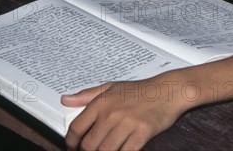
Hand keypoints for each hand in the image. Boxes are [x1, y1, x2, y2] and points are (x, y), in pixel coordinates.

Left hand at [62, 79, 184, 149]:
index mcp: (101, 102)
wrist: (167, 91)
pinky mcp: (142, 133)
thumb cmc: (140, 90)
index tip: (73, 147)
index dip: (71, 142)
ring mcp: (127, 124)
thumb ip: (87, 95)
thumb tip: (65, 100)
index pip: (76, 128)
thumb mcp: (111, 87)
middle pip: (89, 144)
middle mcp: (112, 113)